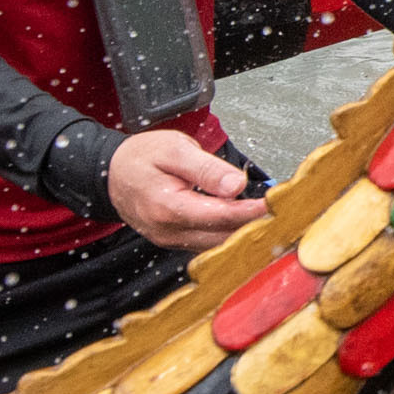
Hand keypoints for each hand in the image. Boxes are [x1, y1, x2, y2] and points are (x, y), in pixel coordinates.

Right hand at [107, 129, 268, 250]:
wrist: (110, 172)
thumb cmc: (140, 157)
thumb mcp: (174, 149)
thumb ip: (206, 168)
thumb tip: (236, 184)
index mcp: (168, 207)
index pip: (221, 215)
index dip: (251, 212)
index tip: (276, 206)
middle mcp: (168, 231)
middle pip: (221, 235)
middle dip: (252, 226)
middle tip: (283, 215)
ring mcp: (169, 239)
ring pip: (214, 244)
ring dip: (241, 234)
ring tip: (270, 221)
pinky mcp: (172, 240)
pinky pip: (204, 243)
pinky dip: (225, 235)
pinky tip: (244, 225)